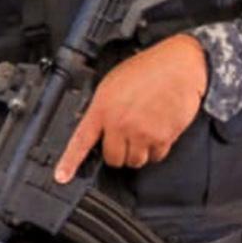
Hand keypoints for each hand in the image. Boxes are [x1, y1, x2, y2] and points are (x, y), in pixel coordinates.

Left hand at [55, 33, 208, 180]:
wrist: (179, 66)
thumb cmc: (147, 69)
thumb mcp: (113, 83)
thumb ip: (103, 107)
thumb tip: (99, 126)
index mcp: (103, 107)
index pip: (81, 140)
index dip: (70, 161)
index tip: (62, 176)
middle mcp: (120, 123)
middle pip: (113, 159)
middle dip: (118, 153)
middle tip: (125, 138)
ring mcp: (142, 132)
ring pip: (135, 161)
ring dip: (138, 153)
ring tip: (143, 132)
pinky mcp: (162, 138)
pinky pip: (156, 157)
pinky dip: (156, 150)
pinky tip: (157, 131)